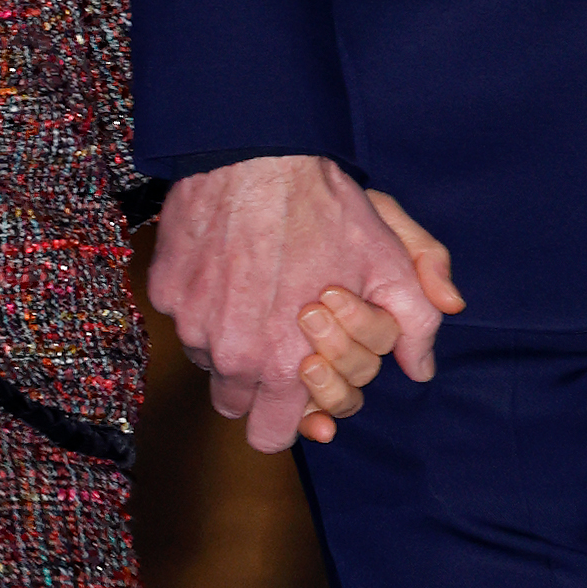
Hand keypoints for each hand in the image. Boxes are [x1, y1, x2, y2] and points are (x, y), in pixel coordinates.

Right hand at [149, 157, 464, 454]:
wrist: (259, 150)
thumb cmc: (326, 208)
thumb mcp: (389, 262)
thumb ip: (415, 325)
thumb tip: (421, 368)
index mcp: (283, 364)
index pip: (271, 437)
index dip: (288, 414)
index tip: (297, 376)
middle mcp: (229, 355)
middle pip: (234, 403)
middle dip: (256, 382)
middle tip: (277, 333)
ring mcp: (190, 322)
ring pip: (207, 358)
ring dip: (228, 340)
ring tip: (256, 289)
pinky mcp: (165, 290)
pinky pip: (182, 316)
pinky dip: (203, 301)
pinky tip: (228, 263)